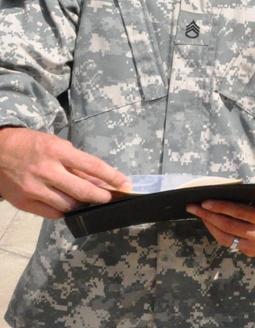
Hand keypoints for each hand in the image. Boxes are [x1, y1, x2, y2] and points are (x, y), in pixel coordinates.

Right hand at [0, 127, 130, 218]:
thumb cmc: (33, 145)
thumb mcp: (58, 145)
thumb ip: (78, 163)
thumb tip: (100, 180)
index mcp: (58, 152)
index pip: (93, 166)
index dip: (113, 177)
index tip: (126, 184)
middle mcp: (47, 171)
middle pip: (82, 190)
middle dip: (102, 196)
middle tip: (111, 198)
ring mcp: (34, 189)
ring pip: (68, 205)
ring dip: (83, 205)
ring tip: (90, 201)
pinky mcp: (23, 202)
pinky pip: (52, 214)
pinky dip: (65, 211)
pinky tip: (70, 205)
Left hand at [186, 183, 254, 257]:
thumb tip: (229, 191)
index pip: (239, 212)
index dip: (220, 207)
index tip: (204, 201)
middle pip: (228, 226)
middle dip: (208, 216)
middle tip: (193, 206)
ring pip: (226, 237)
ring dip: (209, 225)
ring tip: (197, 213)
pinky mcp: (251, 252)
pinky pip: (229, 242)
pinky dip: (217, 232)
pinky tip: (210, 222)